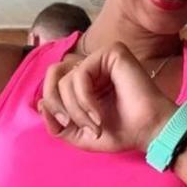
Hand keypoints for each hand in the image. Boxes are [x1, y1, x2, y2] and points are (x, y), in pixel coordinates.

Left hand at [38, 42, 173, 152]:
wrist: (148, 131)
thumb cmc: (120, 131)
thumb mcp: (78, 133)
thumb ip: (56, 122)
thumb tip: (38, 102)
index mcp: (86, 80)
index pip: (53, 81)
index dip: (50, 105)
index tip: (64, 125)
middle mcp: (94, 65)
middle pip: (53, 73)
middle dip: (54, 102)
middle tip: (68, 122)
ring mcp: (103, 58)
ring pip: (65, 78)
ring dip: (74, 108)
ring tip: (93, 123)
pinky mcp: (112, 53)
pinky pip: (80, 74)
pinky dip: (84, 99)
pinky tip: (98, 114)